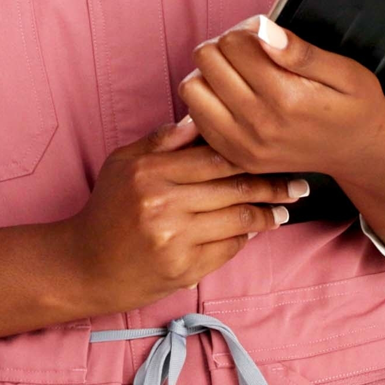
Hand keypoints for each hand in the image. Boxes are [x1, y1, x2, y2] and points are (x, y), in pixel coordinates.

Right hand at [62, 121, 309, 313]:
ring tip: (286, 208)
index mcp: (150, 170)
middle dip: (272, 184)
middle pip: (232, 186)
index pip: (214, 154)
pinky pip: (228, 249)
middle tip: (299, 182)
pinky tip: (259, 229)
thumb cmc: (107, 208)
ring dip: (268, 214)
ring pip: (238, 220)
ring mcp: (174, 239)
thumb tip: (200, 115)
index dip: (249, 151)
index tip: (275, 149)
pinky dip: (247, 238)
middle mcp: (163, 203)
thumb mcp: (124, 162)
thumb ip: (162, 139)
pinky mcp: (182, 269)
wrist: (85, 265)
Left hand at [173, 15, 384, 179]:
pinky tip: (233, 95)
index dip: (247, 29)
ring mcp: (243, 145)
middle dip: (225, 46)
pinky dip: (208, 99)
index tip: (265, 35)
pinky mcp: (235, 156)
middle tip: (250, 50)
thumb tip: (264, 32)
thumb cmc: (354, 107)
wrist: (359, 153)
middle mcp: (259, 124)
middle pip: (206, 61)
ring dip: (210, 72)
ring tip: (238, 72)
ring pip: (192, 89)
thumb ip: (302, 52)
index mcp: (286, 98)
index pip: (233, 43)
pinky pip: (195, 117)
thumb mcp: (345, 72)